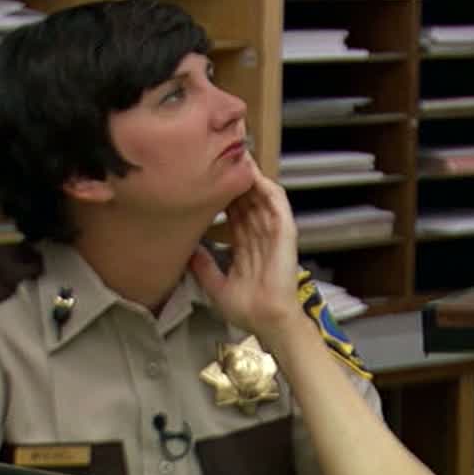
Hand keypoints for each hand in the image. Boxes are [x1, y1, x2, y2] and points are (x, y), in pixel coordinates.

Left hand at [188, 163, 310, 349]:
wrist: (267, 318)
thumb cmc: (247, 308)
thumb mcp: (215, 286)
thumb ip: (203, 268)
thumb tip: (188, 251)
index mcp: (246, 246)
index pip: (233, 214)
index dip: (221, 197)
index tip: (206, 181)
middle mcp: (260, 234)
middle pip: (246, 200)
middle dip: (234, 180)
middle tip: (220, 158)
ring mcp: (274, 231)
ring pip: (260, 196)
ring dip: (250, 177)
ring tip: (237, 156)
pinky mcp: (285, 230)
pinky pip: (277, 203)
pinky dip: (266, 187)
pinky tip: (254, 174)